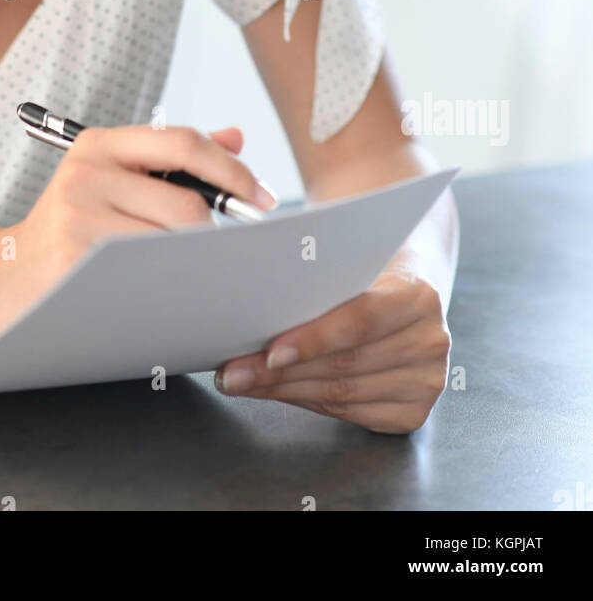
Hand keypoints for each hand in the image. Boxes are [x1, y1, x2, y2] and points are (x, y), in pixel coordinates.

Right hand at [0, 123, 274, 338]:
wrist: (3, 276)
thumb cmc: (70, 227)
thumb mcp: (111, 177)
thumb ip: (173, 157)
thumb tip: (237, 137)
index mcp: (98, 144)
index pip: (183, 143)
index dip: (231, 170)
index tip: (261, 196)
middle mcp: (85, 172)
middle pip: (186, 202)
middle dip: (212, 231)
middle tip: (216, 251)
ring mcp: (77, 218)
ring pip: (172, 242)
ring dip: (190, 261)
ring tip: (178, 270)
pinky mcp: (75, 262)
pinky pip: (149, 274)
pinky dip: (167, 283)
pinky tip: (161, 288)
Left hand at [214, 255, 451, 433]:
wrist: (408, 283)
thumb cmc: (366, 262)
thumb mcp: (349, 250)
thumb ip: (317, 266)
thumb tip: (253, 281)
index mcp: (419, 293)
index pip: (359, 321)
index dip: (312, 339)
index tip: (269, 352)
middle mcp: (430, 340)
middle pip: (343, 365)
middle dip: (278, 372)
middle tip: (231, 372)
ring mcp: (426, 381)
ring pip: (340, 393)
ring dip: (283, 390)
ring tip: (240, 380)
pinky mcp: (412, 411)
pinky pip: (348, 412)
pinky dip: (306, 401)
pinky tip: (276, 390)